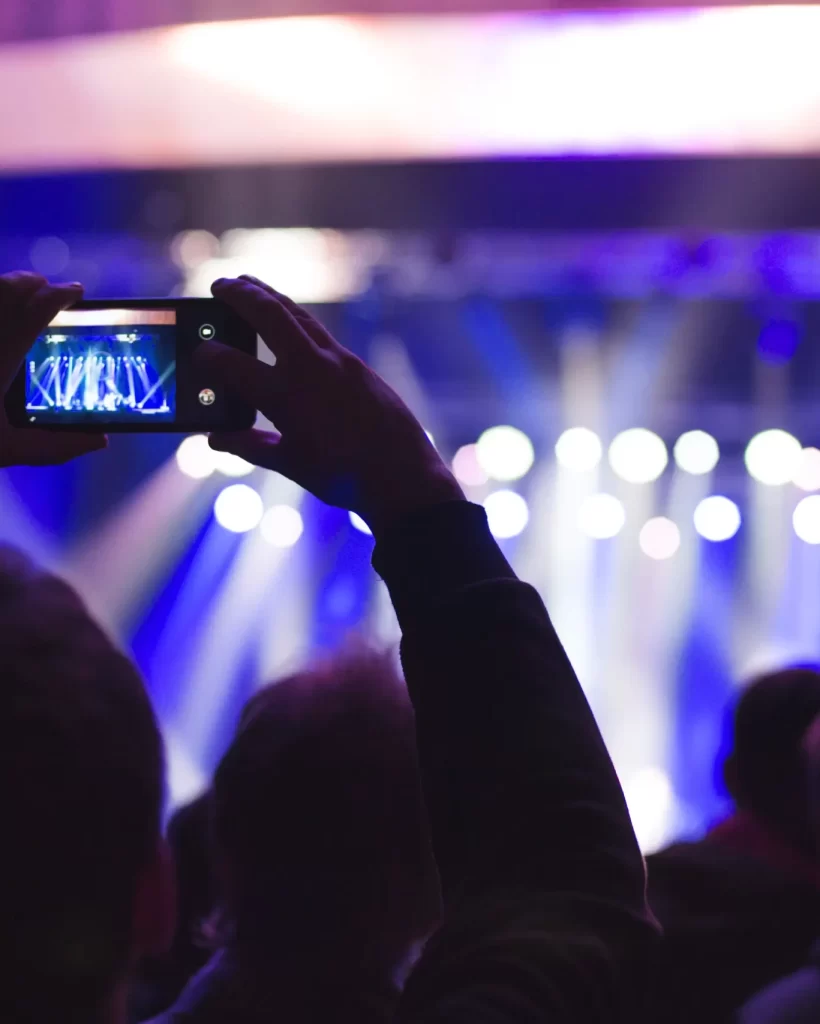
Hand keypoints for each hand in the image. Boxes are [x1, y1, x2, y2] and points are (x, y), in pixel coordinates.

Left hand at [0, 272, 106, 466]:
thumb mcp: (7, 451)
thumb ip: (54, 446)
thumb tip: (98, 441)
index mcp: (0, 358)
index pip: (36, 312)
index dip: (60, 297)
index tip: (76, 292)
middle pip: (6, 289)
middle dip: (28, 282)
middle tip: (45, 287)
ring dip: (3, 288)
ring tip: (15, 293)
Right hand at [198, 275, 463, 534]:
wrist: (404, 475)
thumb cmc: (345, 477)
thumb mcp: (291, 465)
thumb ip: (250, 446)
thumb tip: (216, 438)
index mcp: (287, 397)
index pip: (234, 365)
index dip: (209, 357)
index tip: (197, 353)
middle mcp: (312, 368)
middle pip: (269, 314)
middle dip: (240, 295)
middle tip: (219, 285)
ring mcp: (338, 361)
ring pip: (298, 315)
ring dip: (271, 297)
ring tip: (250, 286)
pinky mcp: (356, 364)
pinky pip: (318, 332)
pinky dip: (296, 319)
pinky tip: (289, 323)